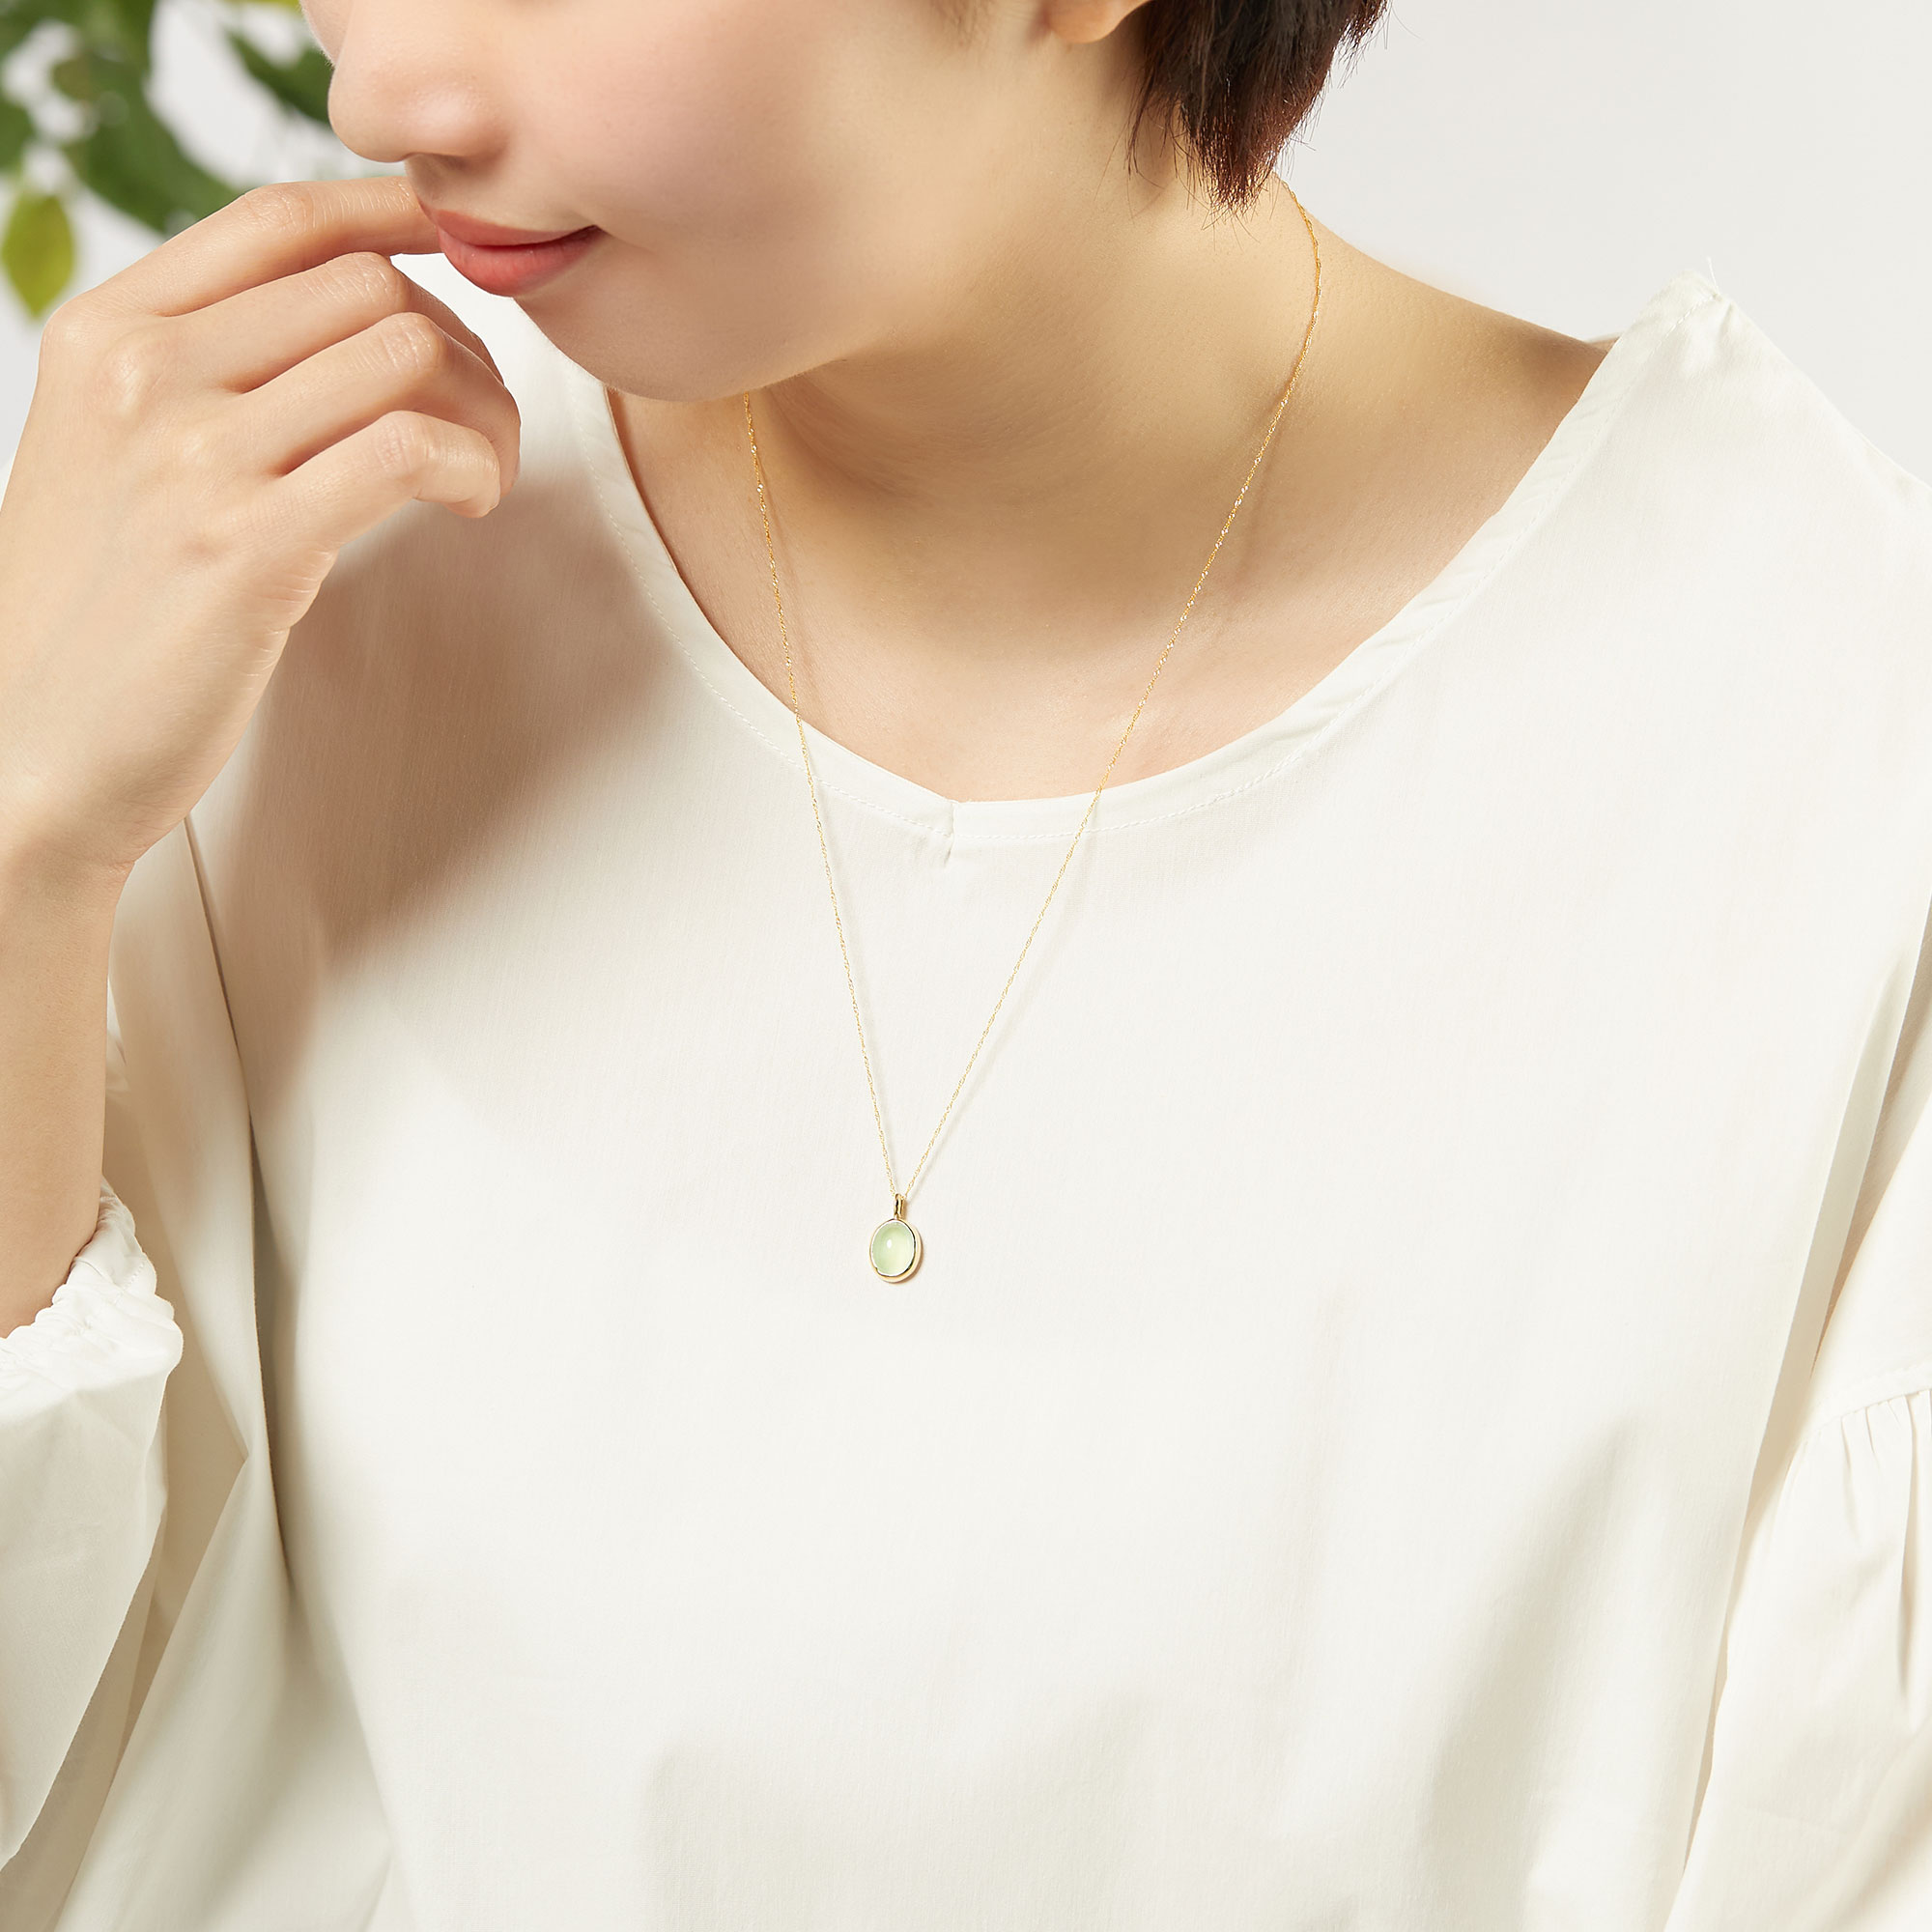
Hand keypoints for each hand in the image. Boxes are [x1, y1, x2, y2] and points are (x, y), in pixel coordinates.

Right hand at [0, 174, 520, 886]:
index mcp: (107, 331)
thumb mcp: (113, 447)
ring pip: (402, 352)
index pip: (279, 219)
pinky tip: (470, 505)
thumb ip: (203, 369)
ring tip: (478, 474)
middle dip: (459, 343)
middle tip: (477, 421)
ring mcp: (193, 457)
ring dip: (482, 410)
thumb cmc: (98, 607)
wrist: (35, 746)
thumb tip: (341, 311)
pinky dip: (471, 466)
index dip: (392, 218)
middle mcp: (144, 373)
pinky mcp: (247, 548)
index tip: (455, 255)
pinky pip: (407, 450)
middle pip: (364, 284)